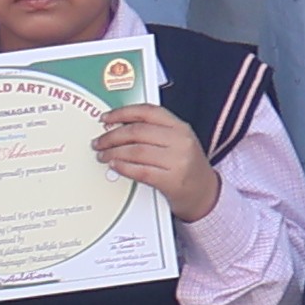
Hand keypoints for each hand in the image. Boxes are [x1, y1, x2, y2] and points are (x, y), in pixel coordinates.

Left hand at [92, 102, 225, 223]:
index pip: (147, 112)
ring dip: (114, 153)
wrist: (205, 192)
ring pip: (136, 151)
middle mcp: (181, 141)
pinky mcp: (172, 181)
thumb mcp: (178, 141)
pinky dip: (123, 168)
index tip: (106, 118)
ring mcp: (178, 161)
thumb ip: (154, 131)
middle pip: (137, 132)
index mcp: (180, 127)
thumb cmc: (187, 165)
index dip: (122, 113)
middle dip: (112, 136)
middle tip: (99, 141)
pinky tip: (115, 166)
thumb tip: (118, 127)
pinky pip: (140, 171)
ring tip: (104, 155)